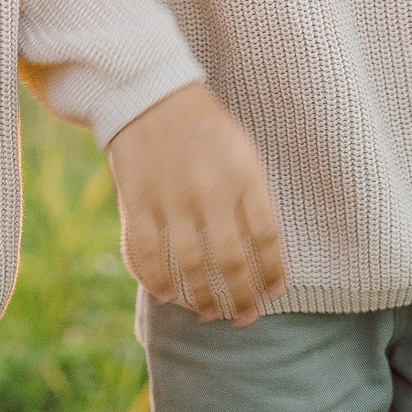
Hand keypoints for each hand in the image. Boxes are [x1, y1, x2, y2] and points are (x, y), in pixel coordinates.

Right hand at [104, 82, 286, 325]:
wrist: (150, 93)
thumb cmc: (205, 128)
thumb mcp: (241, 151)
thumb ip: (253, 197)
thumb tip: (265, 255)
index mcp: (243, 173)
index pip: (268, 236)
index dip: (274, 271)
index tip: (275, 294)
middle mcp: (209, 190)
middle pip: (231, 260)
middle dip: (241, 298)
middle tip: (244, 318)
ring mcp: (170, 198)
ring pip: (190, 266)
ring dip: (202, 299)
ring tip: (210, 314)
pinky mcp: (136, 201)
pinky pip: (146, 255)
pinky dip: (157, 281)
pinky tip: (168, 296)